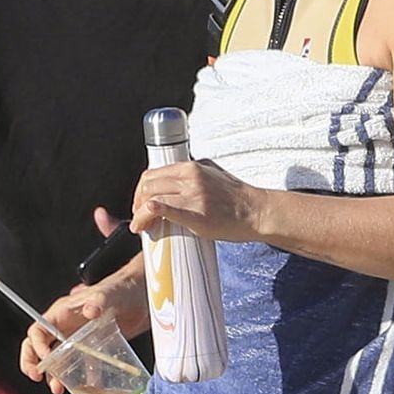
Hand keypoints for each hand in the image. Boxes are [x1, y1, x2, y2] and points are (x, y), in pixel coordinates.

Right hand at [20, 284, 117, 393]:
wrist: (140, 297)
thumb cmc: (119, 290)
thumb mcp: (107, 294)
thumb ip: (97, 301)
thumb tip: (90, 311)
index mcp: (61, 313)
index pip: (38, 331)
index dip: (36, 346)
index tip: (46, 360)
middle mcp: (65, 327)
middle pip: (38, 347)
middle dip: (33, 363)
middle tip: (37, 377)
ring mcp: (76, 339)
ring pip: (57, 360)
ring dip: (54, 376)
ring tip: (58, 389)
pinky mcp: (90, 349)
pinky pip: (80, 366)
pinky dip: (80, 378)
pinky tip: (83, 387)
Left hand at [131, 159, 266, 242]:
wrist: (256, 212)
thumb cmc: (237, 198)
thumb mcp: (212, 176)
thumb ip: (193, 177)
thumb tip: (174, 184)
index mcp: (191, 167)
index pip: (153, 173)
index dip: (141, 190)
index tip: (141, 203)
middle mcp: (190, 177)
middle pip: (148, 184)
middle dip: (137, 202)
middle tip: (138, 217)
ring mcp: (192, 194)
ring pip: (150, 197)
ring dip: (138, 213)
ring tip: (141, 226)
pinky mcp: (195, 213)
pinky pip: (162, 209)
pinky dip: (145, 215)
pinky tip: (142, 225)